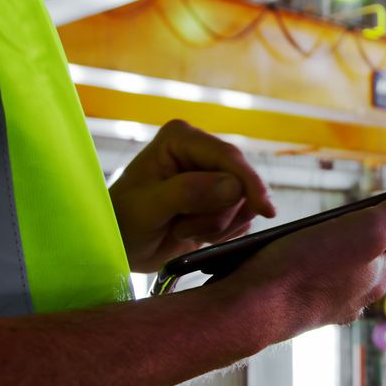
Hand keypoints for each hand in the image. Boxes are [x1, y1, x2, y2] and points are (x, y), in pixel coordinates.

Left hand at [109, 120, 275, 271]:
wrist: (121, 246)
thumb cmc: (122, 222)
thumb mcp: (147, 207)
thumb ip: (187, 193)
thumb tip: (233, 187)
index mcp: (181, 139)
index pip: (229, 157)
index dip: (248, 183)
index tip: (264, 210)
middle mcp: (202, 152)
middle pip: (241, 183)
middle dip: (219, 214)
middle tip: (184, 229)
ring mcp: (213, 176)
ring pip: (244, 204)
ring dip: (218, 227)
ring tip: (184, 231)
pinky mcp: (221, 200)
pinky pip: (242, 219)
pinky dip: (222, 234)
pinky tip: (195, 235)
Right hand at [215, 166, 385, 344]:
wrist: (246, 312)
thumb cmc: (306, 270)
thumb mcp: (367, 229)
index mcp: (379, 276)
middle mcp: (357, 293)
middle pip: (383, 257)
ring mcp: (327, 300)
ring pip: (351, 268)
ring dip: (354, 244)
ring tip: (348, 224)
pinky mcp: (298, 302)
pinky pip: (320, 275)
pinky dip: (322, 258)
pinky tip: (305, 250)